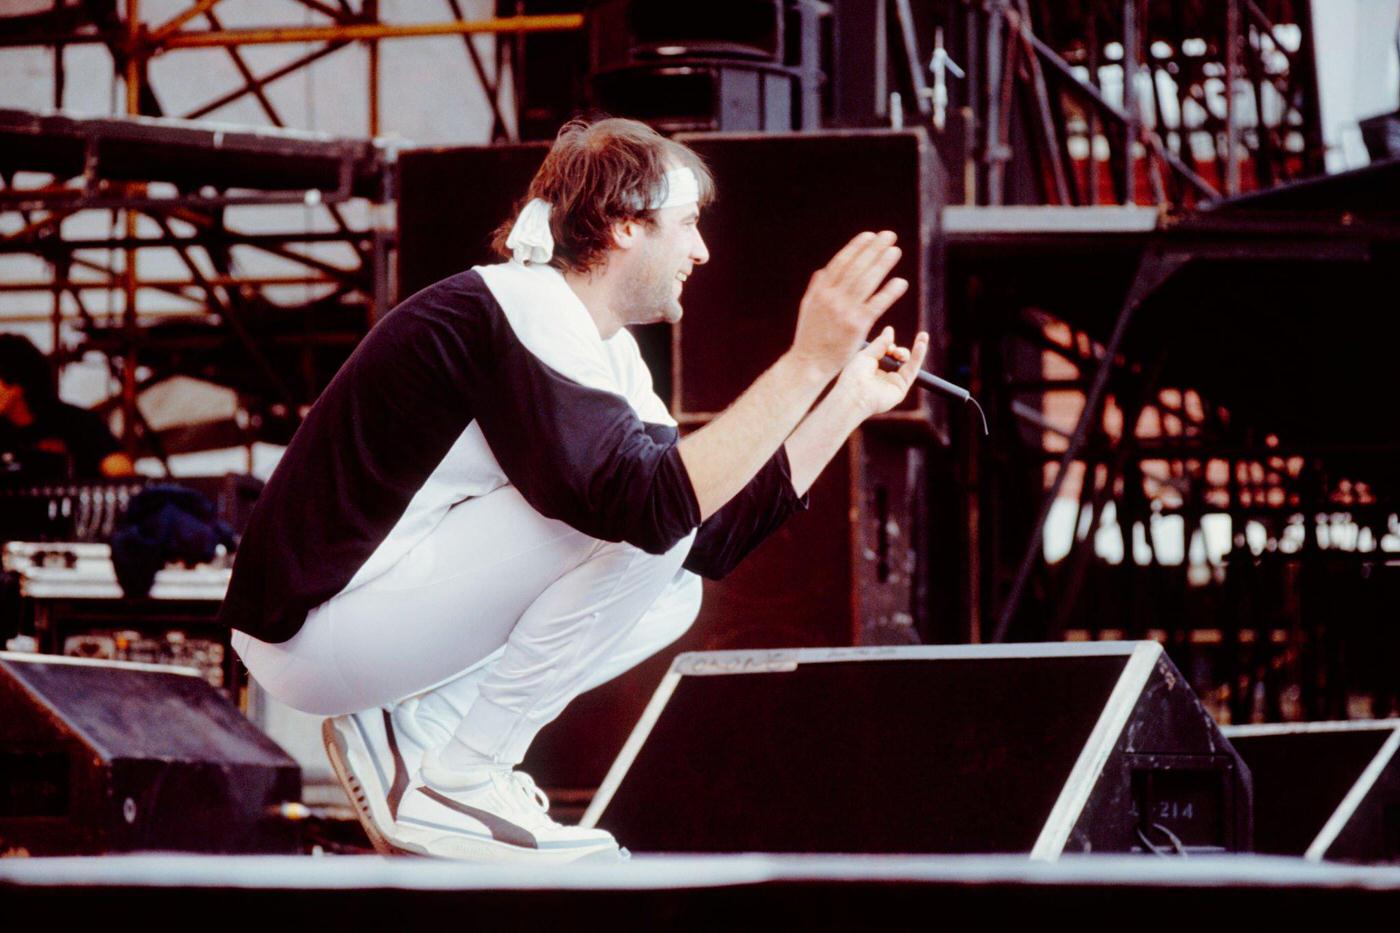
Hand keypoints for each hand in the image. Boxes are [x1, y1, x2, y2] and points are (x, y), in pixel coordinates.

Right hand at [789, 231, 908, 377]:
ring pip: (867, 282)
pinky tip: (901, 282)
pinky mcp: (857, 326)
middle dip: (874, 249)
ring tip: (895, 251)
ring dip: (883, 264)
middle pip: (857, 268)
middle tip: (889, 236)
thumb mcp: (808, 308)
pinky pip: (877, 305)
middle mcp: (832, 297)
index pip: (841, 263)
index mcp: (821, 291)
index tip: (869, 236)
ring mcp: (845, 311)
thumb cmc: (809, 337)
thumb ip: (816, 288)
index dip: (856, 247)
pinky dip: (889, 292)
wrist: (809, 363)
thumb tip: (824, 271)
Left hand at [833, 326, 929, 417]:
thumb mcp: (867, 354)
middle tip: (894, 351)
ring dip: (918, 348)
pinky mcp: (901, 388)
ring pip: (909, 363)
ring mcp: (893, 383)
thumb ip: (880, 343)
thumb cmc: (855, 376)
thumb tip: (890, 329)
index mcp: (872, 368)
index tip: (887, 346)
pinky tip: (922, 344)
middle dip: (900, 351)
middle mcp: (883, 376)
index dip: (889, 346)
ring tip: (923, 336)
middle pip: (899, 359)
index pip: (886, 354)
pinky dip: (919, 356)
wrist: (856, 394)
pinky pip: (913, 370)